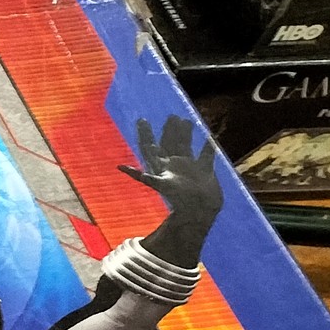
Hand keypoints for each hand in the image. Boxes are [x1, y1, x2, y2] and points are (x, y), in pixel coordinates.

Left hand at [122, 117, 223, 234]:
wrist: (199, 213)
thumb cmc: (179, 200)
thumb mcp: (160, 185)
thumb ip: (143, 175)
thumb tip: (119, 167)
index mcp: (161, 167)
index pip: (149, 148)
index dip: (145, 134)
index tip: (141, 120)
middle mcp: (174, 166)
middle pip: (169, 144)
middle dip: (168, 131)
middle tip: (171, 116)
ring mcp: (189, 168)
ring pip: (186, 147)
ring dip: (185, 135)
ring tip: (186, 120)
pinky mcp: (205, 171)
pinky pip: (207, 156)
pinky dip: (208, 147)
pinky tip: (210, 137)